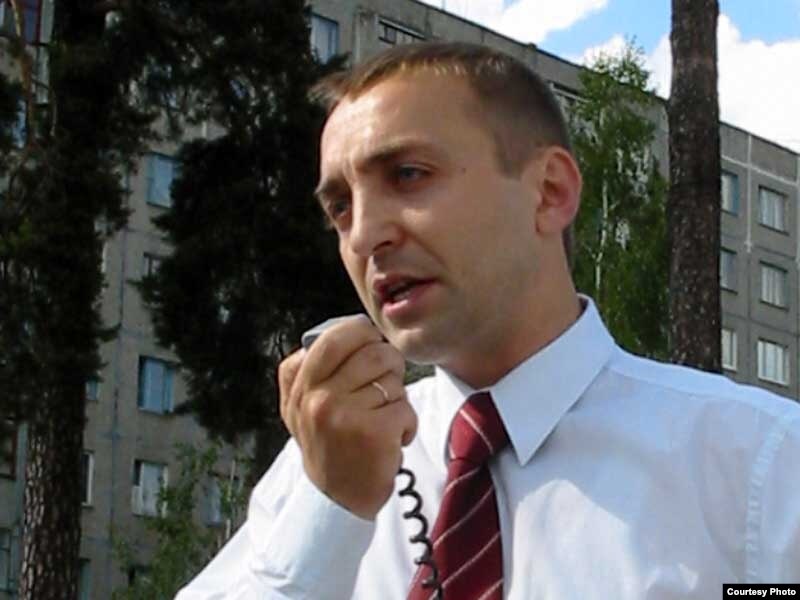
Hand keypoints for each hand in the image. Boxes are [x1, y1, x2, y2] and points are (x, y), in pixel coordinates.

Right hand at [278, 316, 417, 519]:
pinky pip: (405, 407)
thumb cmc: (329, 447)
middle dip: (389, 363)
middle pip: (372, 352)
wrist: (337, 502)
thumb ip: (310, 369)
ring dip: (397, 398)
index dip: (360, 333)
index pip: (331, 338)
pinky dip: (407, 423)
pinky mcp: (372, 432)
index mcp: (298, 387)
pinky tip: (392, 440)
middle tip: (388, 380)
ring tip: (383, 418)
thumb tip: (347, 329)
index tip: (370, 341)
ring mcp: (343, 415)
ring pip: (392, 380)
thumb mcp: (301, 408)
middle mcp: (316, 399)